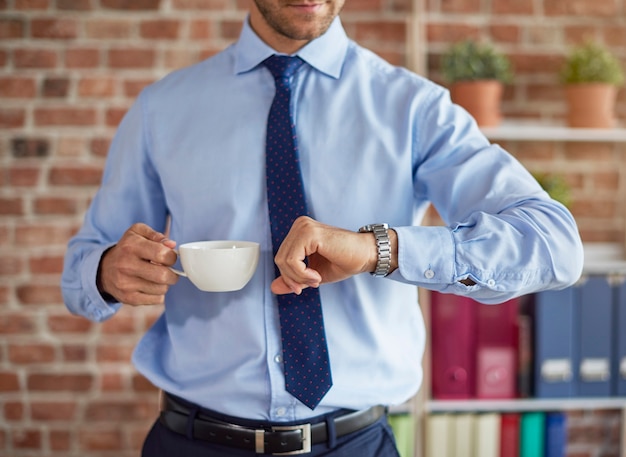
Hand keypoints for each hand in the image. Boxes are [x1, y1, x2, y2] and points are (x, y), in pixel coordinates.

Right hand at [97, 223, 178, 305]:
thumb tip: (171, 245)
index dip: (172, 257)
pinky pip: (157, 300)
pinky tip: (150, 286)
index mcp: (131, 247)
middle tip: (168, 270)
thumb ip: (156, 235)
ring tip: (157, 277)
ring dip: (165, 284)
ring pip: (162, 289)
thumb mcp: (137, 233)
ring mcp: (126, 284)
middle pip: (164, 275)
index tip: (169, 257)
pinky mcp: (129, 298)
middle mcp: (126, 266)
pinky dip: (159, 294)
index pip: (162, 255)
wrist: (104, 269)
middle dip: (172, 273)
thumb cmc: (127, 249)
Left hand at [271, 216, 397, 294]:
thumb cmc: (344, 261)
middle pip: (279, 259)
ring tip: (316, 279)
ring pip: (284, 261)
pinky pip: (293, 261)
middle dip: (293, 278)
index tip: (303, 286)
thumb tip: (273, 287)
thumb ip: (293, 279)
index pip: (281, 257)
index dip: (289, 277)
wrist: (365, 255)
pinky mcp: (309, 233)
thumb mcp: (312, 274)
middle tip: (312, 284)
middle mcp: (300, 225)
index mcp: (300, 231)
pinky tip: (316, 275)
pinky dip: (302, 274)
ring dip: (299, 277)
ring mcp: (304, 227)